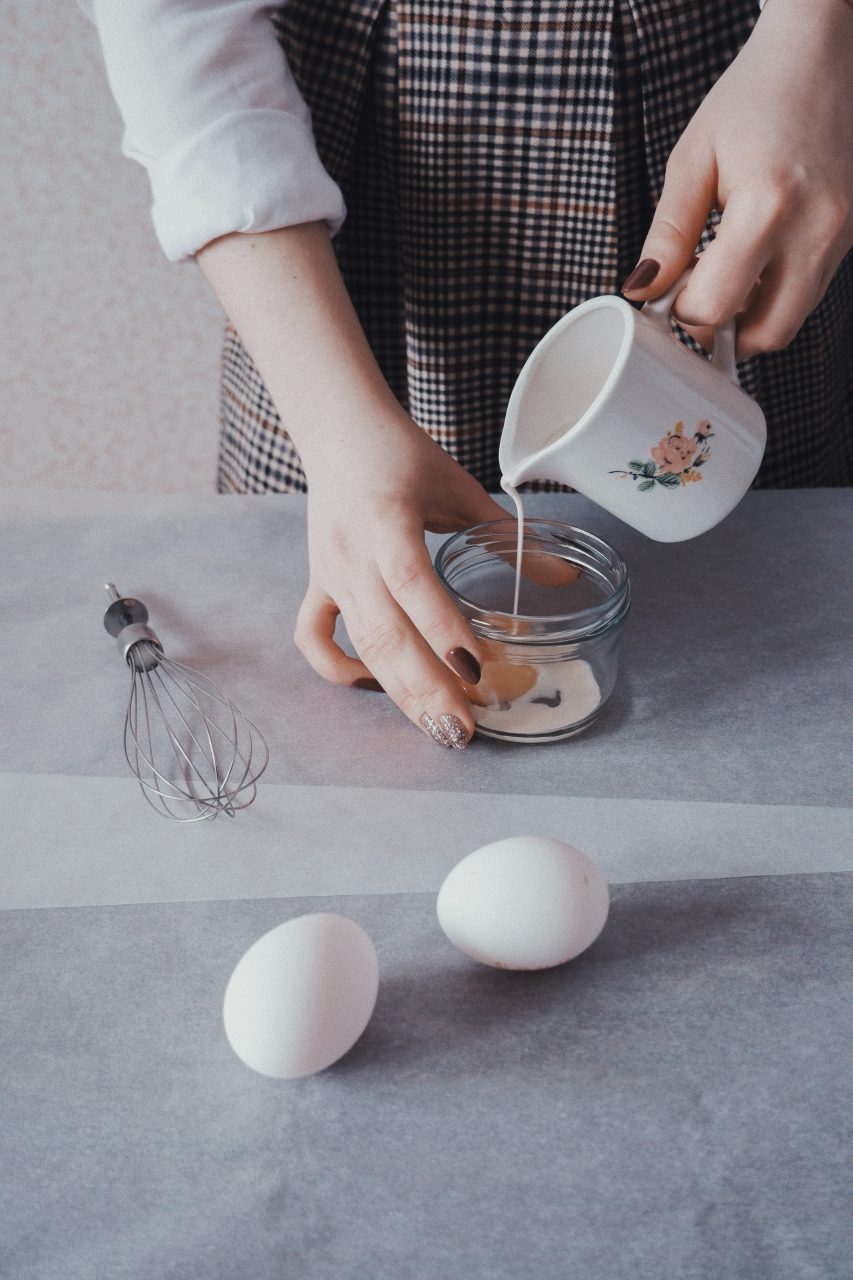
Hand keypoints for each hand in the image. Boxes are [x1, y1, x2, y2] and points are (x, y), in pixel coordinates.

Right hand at [294, 410, 507, 748]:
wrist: (338, 429)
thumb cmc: (404, 455)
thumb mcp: (461, 489)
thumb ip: (509, 537)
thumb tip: (561, 580)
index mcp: (388, 518)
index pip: (411, 580)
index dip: (442, 628)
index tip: (476, 671)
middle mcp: (352, 550)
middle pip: (384, 631)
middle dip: (424, 686)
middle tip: (462, 730)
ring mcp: (329, 571)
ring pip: (358, 643)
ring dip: (397, 691)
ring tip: (438, 728)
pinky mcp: (317, 581)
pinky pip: (314, 637)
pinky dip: (339, 668)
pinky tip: (375, 688)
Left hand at [621, 0, 852, 358]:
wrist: (819, 56)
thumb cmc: (753, 98)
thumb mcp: (693, 160)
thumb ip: (668, 235)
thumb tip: (643, 291)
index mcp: (768, 206)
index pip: (716, 306)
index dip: (682, 312)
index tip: (666, 295)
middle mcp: (816, 228)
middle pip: (764, 334)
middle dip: (721, 332)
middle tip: (692, 302)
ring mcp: (840, 236)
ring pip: (791, 321)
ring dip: (749, 318)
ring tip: (721, 276)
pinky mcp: (850, 237)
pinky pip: (809, 293)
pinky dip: (775, 295)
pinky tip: (752, 263)